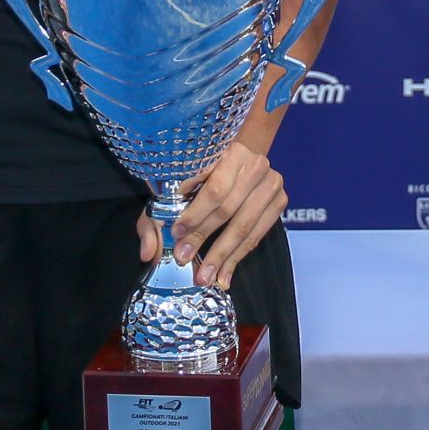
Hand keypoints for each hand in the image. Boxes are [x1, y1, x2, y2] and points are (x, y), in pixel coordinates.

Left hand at [156, 140, 287, 290]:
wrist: (239, 162)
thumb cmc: (202, 173)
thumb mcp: (177, 183)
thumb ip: (158, 214)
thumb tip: (148, 252)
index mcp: (230, 152)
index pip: (214, 189)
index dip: (195, 214)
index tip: (177, 234)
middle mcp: (255, 164)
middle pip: (228, 209)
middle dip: (204, 238)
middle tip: (185, 259)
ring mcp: (271, 182)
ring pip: (245, 226)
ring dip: (223, 255)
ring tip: (205, 276)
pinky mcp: (280, 201)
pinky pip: (257, 235)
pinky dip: (238, 257)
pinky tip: (224, 274)